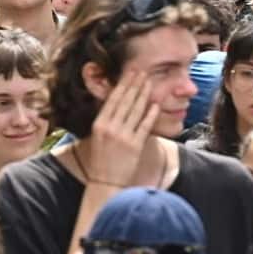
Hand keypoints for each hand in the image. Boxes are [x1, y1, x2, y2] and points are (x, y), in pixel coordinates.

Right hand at [83, 71, 160, 186]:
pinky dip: (150, 115)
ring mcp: (123, 136)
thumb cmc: (101, 160)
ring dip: (143, 94)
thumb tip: (115, 105)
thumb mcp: (97, 137)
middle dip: (134, 84)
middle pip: (125, 101)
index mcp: (99, 124)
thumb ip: (106, 122)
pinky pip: (144, 126)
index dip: (122, 84)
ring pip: (135, 110)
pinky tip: (155, 105)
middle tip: (141, 71)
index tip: (129, 73)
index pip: (112, 99)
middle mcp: (110, 127)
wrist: (105, 182)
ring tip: (149, 82)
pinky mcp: (135, 145)